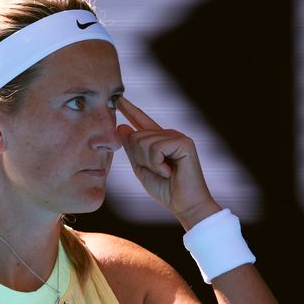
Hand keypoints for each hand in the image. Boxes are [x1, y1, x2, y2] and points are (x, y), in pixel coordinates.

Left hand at [117, 97, 221, 229]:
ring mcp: (177, 137)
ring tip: (165, 172)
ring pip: (144, 142)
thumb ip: (132, 149)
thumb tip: (122, 126)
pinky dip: (158, 164)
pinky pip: (156, 148)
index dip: (130, 110)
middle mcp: (169, 135)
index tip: (119, 99)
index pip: (141, 121)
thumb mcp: (142, 168)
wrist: (185, 205)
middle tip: (158, 172)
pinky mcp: (184, 143)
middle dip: (140, 158)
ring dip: (150, 163)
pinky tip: (170, 171)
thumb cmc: (165, 190)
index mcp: (159, 141)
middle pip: (136, 136)